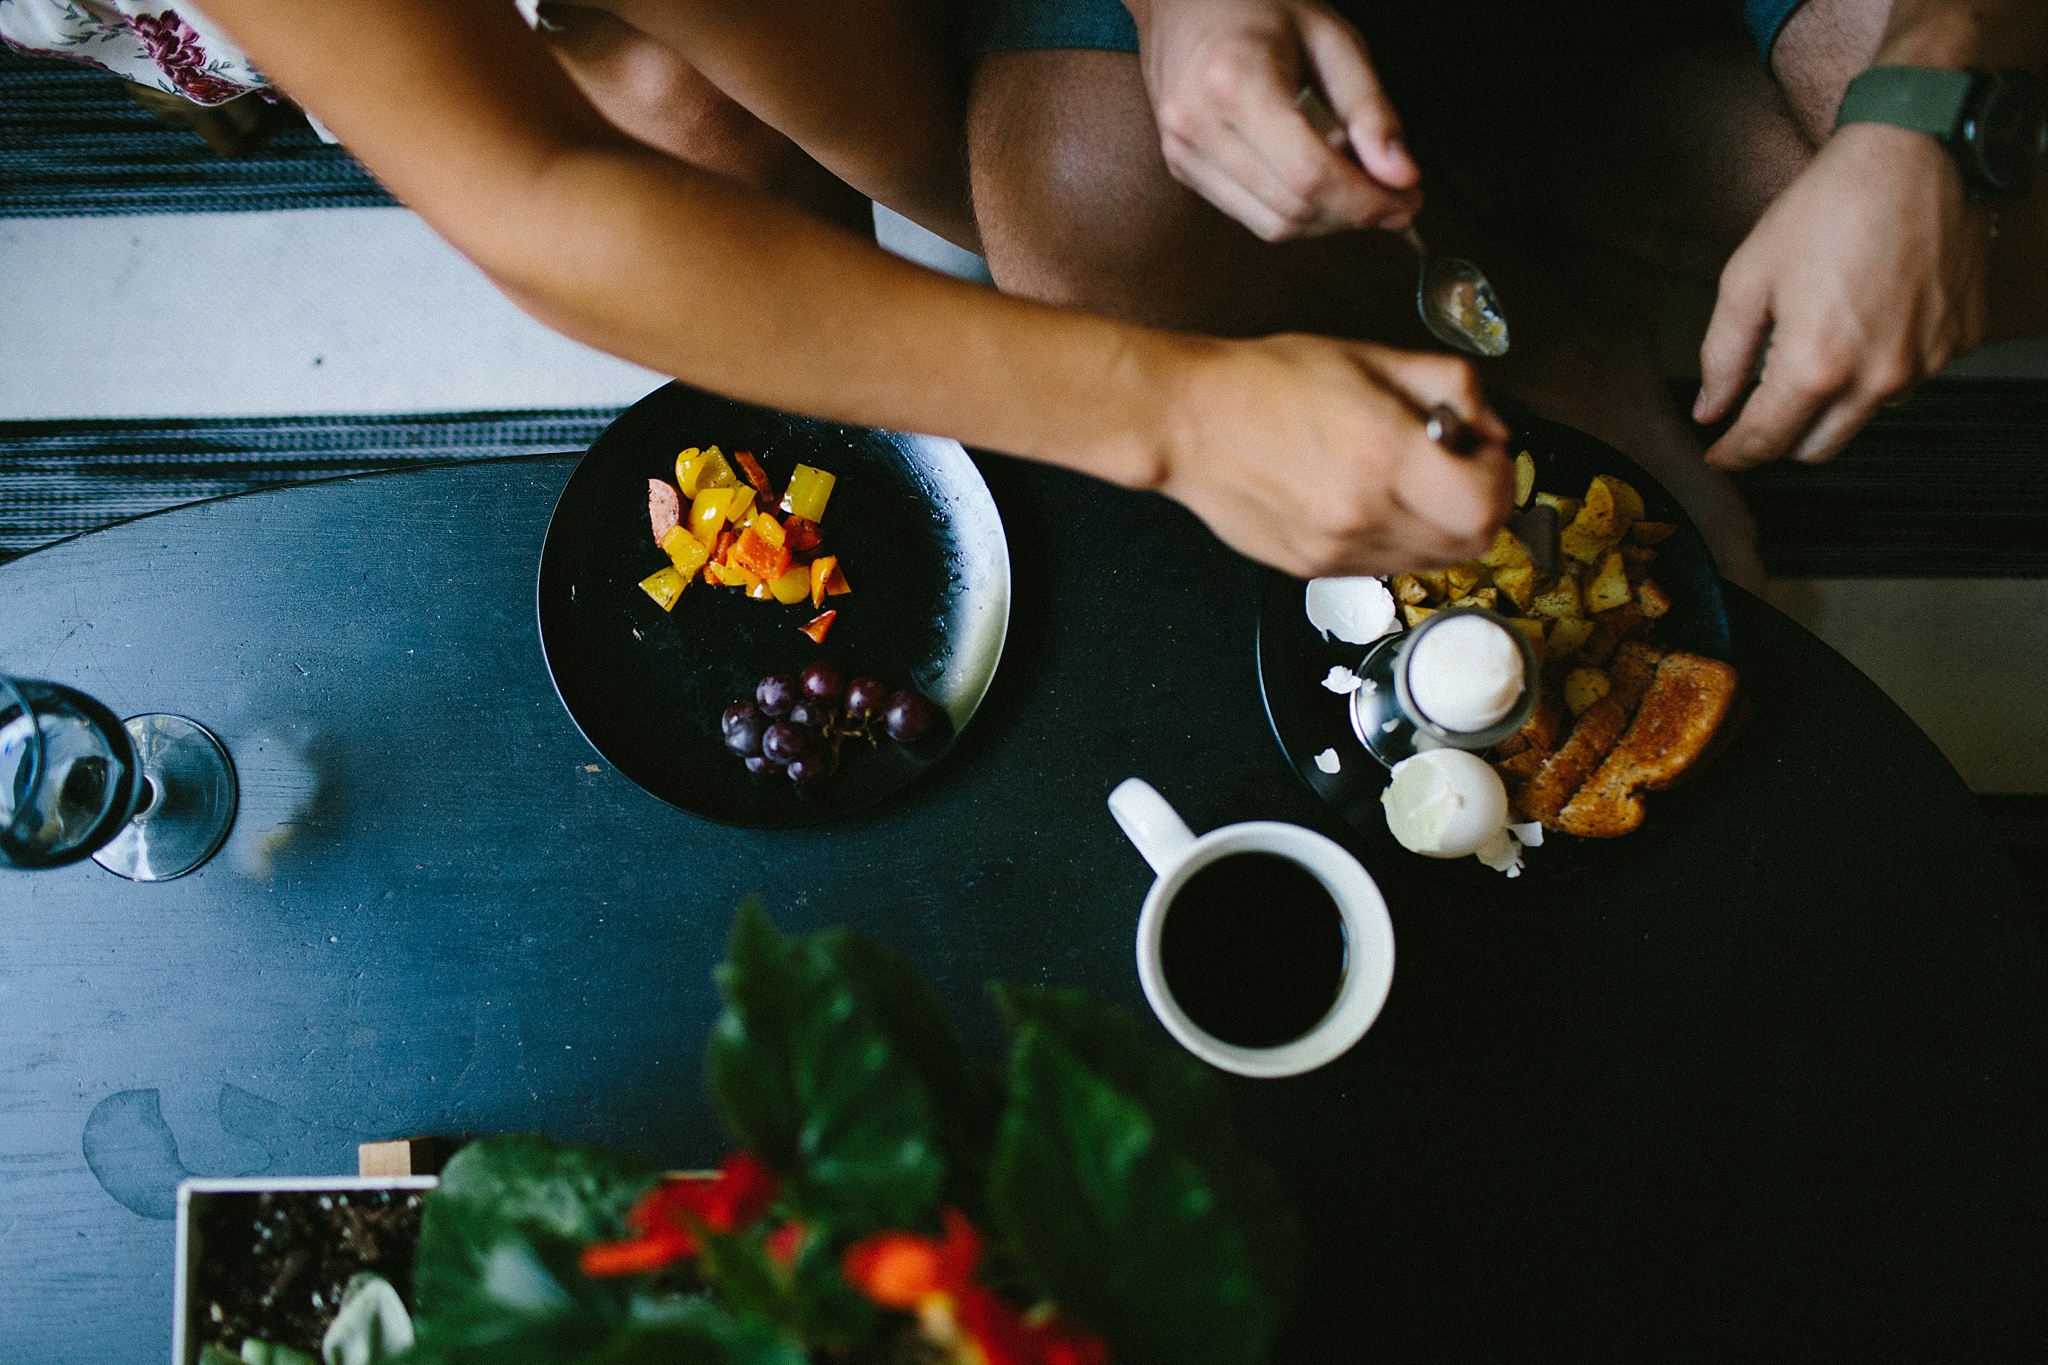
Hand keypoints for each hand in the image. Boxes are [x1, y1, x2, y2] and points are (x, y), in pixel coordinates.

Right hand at [1129, 0, 1421, 239]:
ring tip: (1357, 188)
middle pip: (1292, 207)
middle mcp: (1198, 124)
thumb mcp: (1332, 40)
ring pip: (1272, 224)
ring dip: (1327, 219)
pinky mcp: (1182, 168)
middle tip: (1395, 198)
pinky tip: (1317, 183)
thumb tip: (1401, 176)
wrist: (1186, 3)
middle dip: (1354, 213)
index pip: (1309, 173)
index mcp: (1235, 81)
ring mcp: (1183, 151)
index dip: (1365, 200)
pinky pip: (1251, 215)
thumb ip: (1369, 109)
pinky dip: (1296, 211)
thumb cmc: (1261, 8)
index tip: (1406, 201)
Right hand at [1155, 333, 1510, 575]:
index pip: (1487, 504)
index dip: (1500, 478)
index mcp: (1384, 452)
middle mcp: (1363, 512)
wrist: (1188, 422)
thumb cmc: (1271, 380)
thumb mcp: (1372, 356)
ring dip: (1441, 526)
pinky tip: (1370, 499)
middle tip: (1457, 469)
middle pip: (1470, 542)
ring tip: (1407, 481)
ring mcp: (1336, 549)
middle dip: (1479, 505)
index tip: (1483, 453)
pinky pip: (1385, 565)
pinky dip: (1397, 538)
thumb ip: (1451, 386)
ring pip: (1431, 561)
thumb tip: (1491, 429)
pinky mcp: (1312, 568)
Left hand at [1694, 122, 1988, 469]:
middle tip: (1759, 409)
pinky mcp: (1959, 341)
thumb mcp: (1748, 278)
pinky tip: (1868, 321)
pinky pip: (1910, 378)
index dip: (1735, 453)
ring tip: (1821, 343)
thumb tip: (1710, 408)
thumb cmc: (1828, 208)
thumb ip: (1722, 356)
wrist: (1913, 154)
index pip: (1766, 441)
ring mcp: (1926, 362)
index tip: (1720, 454)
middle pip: (1817, 447)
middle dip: (1781, 438)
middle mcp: (1878, 376)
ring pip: (1865, 415)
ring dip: (1835, 400)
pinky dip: (1883, 366)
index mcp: (1817, 366)